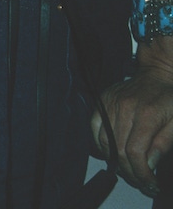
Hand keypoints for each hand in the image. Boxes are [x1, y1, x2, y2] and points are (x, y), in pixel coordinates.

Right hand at [95, 64, 172, 194]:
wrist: (158, 73)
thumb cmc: (169, 98)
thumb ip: (163, 144)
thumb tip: (149, 165)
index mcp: (147, 113)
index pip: (135, 153)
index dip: (142, 174)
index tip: (150, 184)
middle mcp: (125, 107)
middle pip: (118, 151)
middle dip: (130, 173)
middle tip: (142, 181)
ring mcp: (111, 102)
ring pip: (105, 142)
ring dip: (116, 162)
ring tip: (129, 169)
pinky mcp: (103, 100)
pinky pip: (94, 126)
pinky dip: (100, 143)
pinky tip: (113, 152)